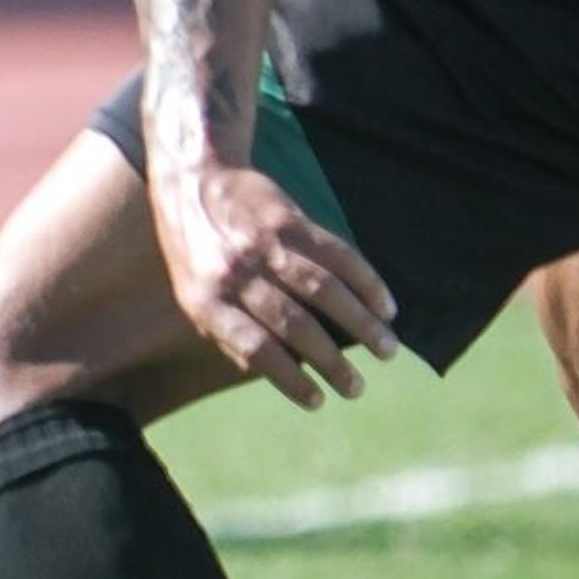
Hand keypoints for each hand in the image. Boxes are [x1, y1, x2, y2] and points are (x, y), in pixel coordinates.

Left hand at [149, 160, 397, 409]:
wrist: (194, 177)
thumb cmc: (194, 249)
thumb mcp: (192, 297)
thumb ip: (227, 335)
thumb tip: (277, 374)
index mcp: (207, 302)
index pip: (254, 349)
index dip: (289, 379)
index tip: (318, 401)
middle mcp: (236, 274)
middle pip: (294, 326)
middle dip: (332, 363)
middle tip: (357, 388)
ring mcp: (264, 245)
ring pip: (324, 290)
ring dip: (361, 324)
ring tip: (386, 350)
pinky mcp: (290, 220)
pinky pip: (338, 255)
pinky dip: (367, 283)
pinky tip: (385, 307)